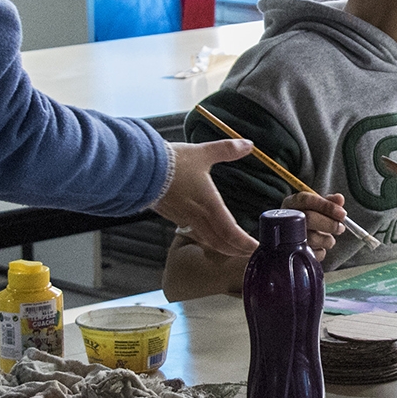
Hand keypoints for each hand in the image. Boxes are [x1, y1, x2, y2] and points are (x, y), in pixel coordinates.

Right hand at [155, 139, 259, 255]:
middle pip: (219, 242)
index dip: (244, 243)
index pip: (230, 232)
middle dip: (235, 250)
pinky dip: (204, 235)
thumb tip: (248, 144)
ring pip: (205, 238)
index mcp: (208, 204)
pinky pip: (192, 230)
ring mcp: (182, 217)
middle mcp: (196, 216)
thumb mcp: (203, 153)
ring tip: (231, 245)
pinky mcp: (171, 214)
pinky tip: (206, 229)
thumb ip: (226, 150)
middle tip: (248, 252)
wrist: (140, 169)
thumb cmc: (171, 163)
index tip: (256, 247)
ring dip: (220, 245)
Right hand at [280, 191, 348, 259]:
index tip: (343, 213)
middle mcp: (287, 218)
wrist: (291, 234)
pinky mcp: (292, 253)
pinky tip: (319, 247)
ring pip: (312, 238)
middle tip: (341, 227)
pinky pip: (312, 254)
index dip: (326, 206)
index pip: (307, 200)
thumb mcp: (315, 206)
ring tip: (330, 239)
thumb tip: (340, 199)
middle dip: (330, 224)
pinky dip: (321, 251)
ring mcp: (288, 236)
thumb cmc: (306, 218)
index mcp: (292, 203)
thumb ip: (328, 201)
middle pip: (309, 218)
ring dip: (328, 240)